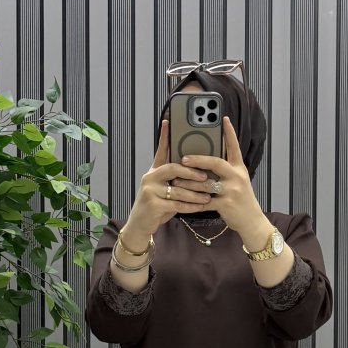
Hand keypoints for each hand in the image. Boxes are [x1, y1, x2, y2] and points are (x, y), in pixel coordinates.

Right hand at [120, 119, 216, 249]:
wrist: (140, 225)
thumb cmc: (156, 206)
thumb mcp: (163, 189)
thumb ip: (174, 179)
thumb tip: (197, 171)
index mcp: (154, 171)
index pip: (161, 151)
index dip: (164, 136)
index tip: (169, 122)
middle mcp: (150, 177)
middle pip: (173, 168)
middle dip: (191, 172)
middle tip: (205, 176)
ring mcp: (150, 190)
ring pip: (178, 189)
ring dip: (195, 193)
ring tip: (208, 195)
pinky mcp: (153, 204)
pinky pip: (177, 204)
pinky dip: (191, 206)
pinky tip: (201, 207)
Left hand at [181, 115, 264, 241]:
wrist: (251, 221)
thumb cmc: (241, 199)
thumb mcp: (239, 180)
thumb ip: (226, 170)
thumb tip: (207, 159)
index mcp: (239, 168)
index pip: (234, 147)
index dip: (229, 133)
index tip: (223, 119)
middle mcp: (237, 176)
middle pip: (216, 163)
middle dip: (198, 160)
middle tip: (183, 158)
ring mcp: (232, 190)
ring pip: (206, 183)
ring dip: (189, 182)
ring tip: (176, 181)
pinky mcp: (226, 204)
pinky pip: (205, 202)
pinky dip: (193, 202)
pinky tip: (183, 200)